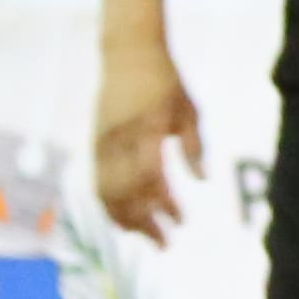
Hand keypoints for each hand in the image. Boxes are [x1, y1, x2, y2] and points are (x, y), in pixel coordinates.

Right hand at [95, 31, 199, 240]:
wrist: (128, 53)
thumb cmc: (166, 81)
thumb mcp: (190, 111)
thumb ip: (195, 147)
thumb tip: (203, 182)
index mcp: (147, 131)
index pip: (152, 180)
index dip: (165, 205)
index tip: (181, 223)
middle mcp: (120, 140)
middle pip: (126, 193)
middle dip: (144, 223)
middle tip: (165, 244)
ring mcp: (103, 142)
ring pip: (107, 191)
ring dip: (125, 219)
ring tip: (145, 236)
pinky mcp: (95, 142)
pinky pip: (97, 180)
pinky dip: (109, 203)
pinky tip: (123, 218)